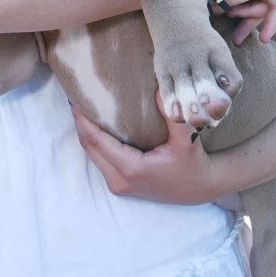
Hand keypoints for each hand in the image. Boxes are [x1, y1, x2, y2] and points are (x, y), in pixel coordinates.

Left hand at [72, 89, 220, 204]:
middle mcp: (120, 180)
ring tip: (84, 106)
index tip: (74, 99)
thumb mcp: (186, 139)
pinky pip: (100, 159)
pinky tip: (97, 124)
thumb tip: (158, 88)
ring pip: (92, 154)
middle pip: (88, 147)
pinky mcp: (121, 184)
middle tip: (76, 96)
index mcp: (131, 168)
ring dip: (86, 132)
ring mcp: (118, 184)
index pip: (96, 141)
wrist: (201, 188)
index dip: (82, 120)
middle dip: (80, 123)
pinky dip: (95, 141)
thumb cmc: (194, 163)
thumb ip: (173, 114)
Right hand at [214, 0, 275, 45]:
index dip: (241, 16)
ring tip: (229, 11)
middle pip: (257, 1)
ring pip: (263, 4)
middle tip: (236, 42)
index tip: (235, 37)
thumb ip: (229, 5)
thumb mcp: (216, 0)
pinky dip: (271, 22)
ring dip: (246, 15)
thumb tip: (233, 16)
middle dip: (246, 23)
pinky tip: (263, 38)